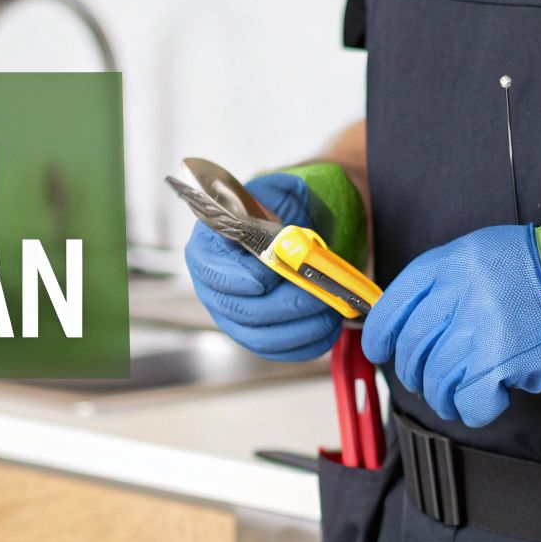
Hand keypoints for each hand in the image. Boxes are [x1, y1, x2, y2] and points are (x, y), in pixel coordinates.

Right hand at [184, 173, 341, 360]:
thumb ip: (280, 201)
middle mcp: (215, 285)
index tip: (266, 279)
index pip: (210, 269)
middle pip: (239, 310)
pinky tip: (329, 326)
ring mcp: (234, 315)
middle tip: (317, 294)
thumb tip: (284, 235)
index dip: (235, 278)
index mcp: (211, 245)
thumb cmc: (290, 208)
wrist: (307, 230)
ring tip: (330, 309)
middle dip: (283, 305)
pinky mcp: (258, 335)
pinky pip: (278, 351)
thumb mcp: (284, 190)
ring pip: (260, 337)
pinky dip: (307, 343)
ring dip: (300, 328)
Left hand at [361, 225, 540, 427]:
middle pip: (414, 346)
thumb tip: (420, 318)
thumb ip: (453, 280)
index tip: (380, 349)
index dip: (381, 332)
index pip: (396, 301)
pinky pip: (469, 400)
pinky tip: (487, 403)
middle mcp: (461, 291)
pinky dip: (474, 410)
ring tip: (459, 397)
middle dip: (416, 372)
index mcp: (455, 261)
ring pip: (436, 378)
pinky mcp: (502, 361)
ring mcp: (480, 327)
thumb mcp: (493, 253)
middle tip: (430, 381)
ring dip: (444, 396)